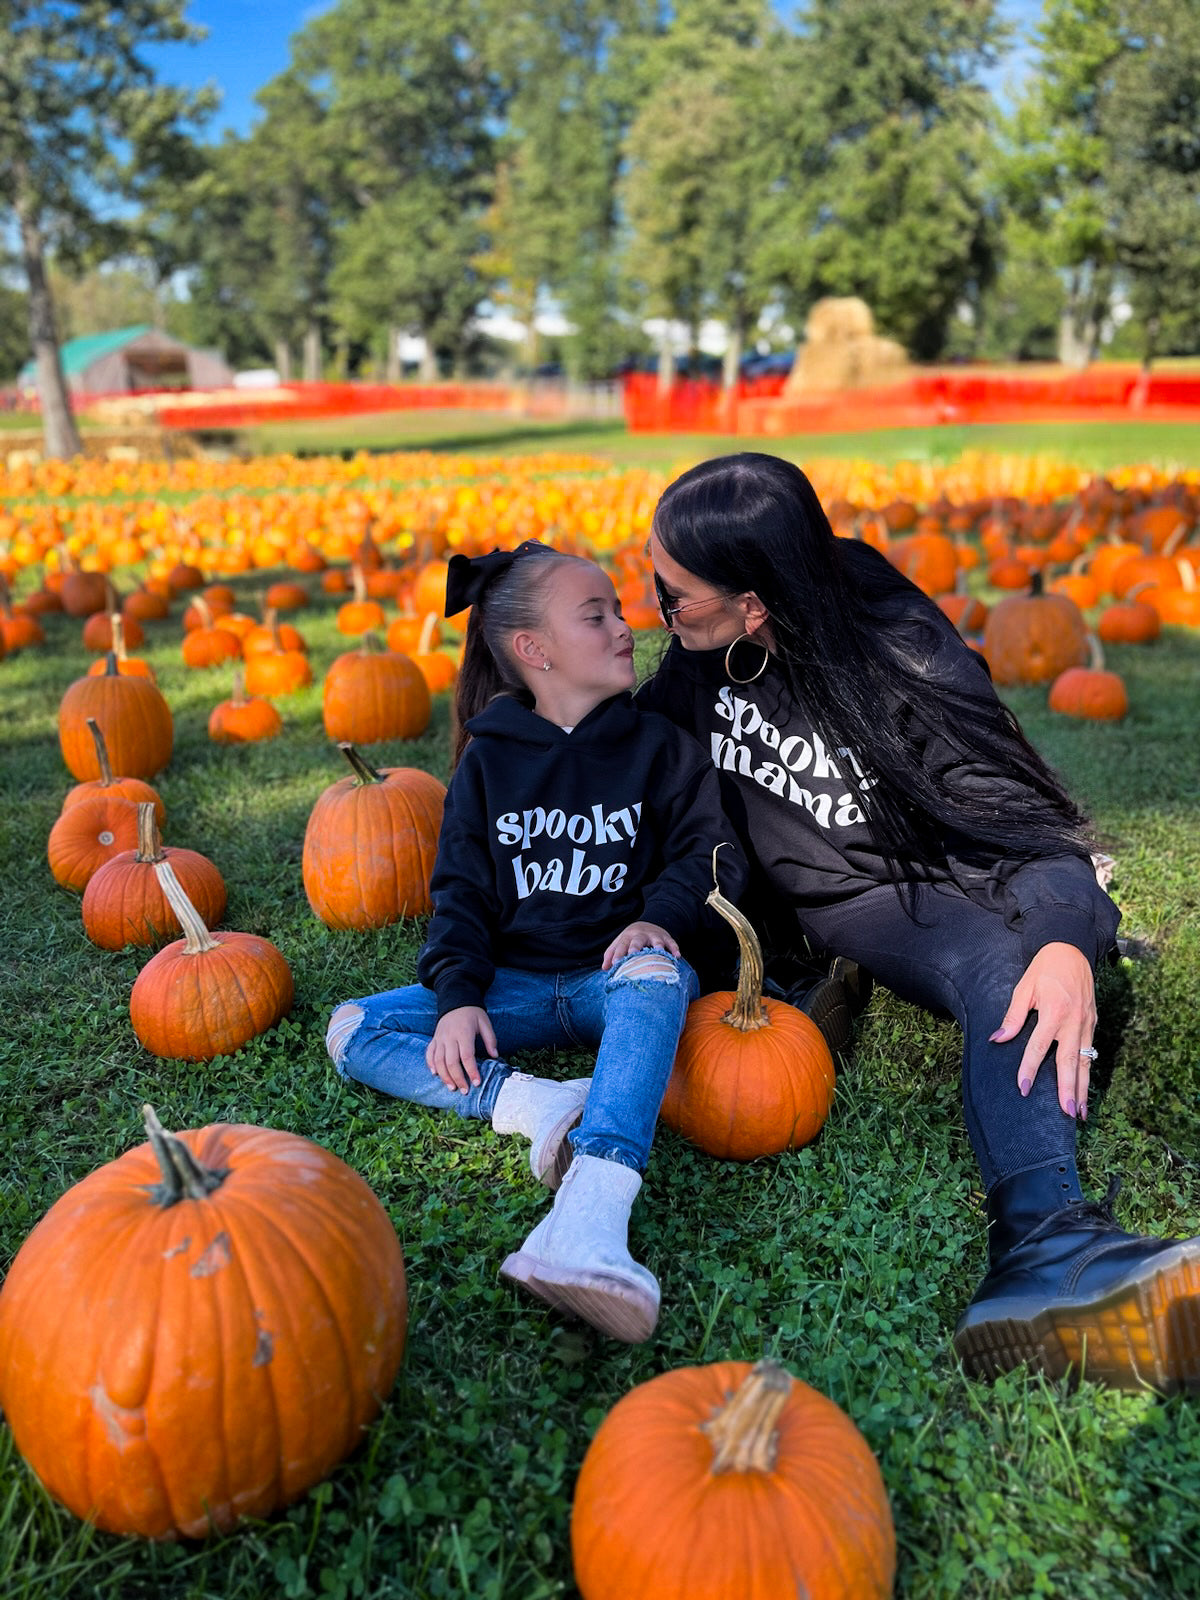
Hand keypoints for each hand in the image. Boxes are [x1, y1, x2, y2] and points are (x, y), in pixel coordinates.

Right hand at [426, 1006, 497, 1093]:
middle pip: (451, 1062)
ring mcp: (439, 1039)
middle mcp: (449, 1037)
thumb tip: (495, 1056)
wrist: (455, 1000)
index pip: (467, 1056)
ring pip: (438, 1061)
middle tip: (465, 1091)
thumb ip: (490, 1039)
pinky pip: (429, 1054)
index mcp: (463, 1033)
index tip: (477, 1083)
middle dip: (458, 1078)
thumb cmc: (473, 1013)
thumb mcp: (485, 1022)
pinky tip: (435, 1075)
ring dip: (444, 1076)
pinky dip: (430, 1065)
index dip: (472, 1071)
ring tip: (452, 1088)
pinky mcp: (434, 1039)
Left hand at [602, 921, 679, 969]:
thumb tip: (605, 968)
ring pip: (656, 940)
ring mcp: (654, 935)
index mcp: (627, 937)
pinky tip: (676, 956)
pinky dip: (674, 948)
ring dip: (657, 945)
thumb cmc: (631, 939)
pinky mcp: (666, 937)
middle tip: (633, 954)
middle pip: (637, 940)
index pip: (621, 945)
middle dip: (635, 947)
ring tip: (658, 951)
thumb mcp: (620, 943)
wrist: (648, 924)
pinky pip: (671, 942)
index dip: (617, 953)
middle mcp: (640, 935)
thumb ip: (611, 954)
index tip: (615, 963)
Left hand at [990, 942, 1097, 1118]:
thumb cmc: (1044, 969)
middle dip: (1069, 1089)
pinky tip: (1085, 1091)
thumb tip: (997, 1039)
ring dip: (1083, 1089)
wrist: (1071, 950)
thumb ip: (1013, 1016)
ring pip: (1086, 1062)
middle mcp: (1074, 1021)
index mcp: (1054, 1011)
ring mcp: (1087, 1024)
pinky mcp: (1093, 1023)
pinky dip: (1088, 1074)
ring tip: (1079, 1113)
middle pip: (1070, 1061)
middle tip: (1066, 1113)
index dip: (1030, 1068)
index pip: (1039, 1047)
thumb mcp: (1024, 988)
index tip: (1023, 1088)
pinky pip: (1090, 1053)